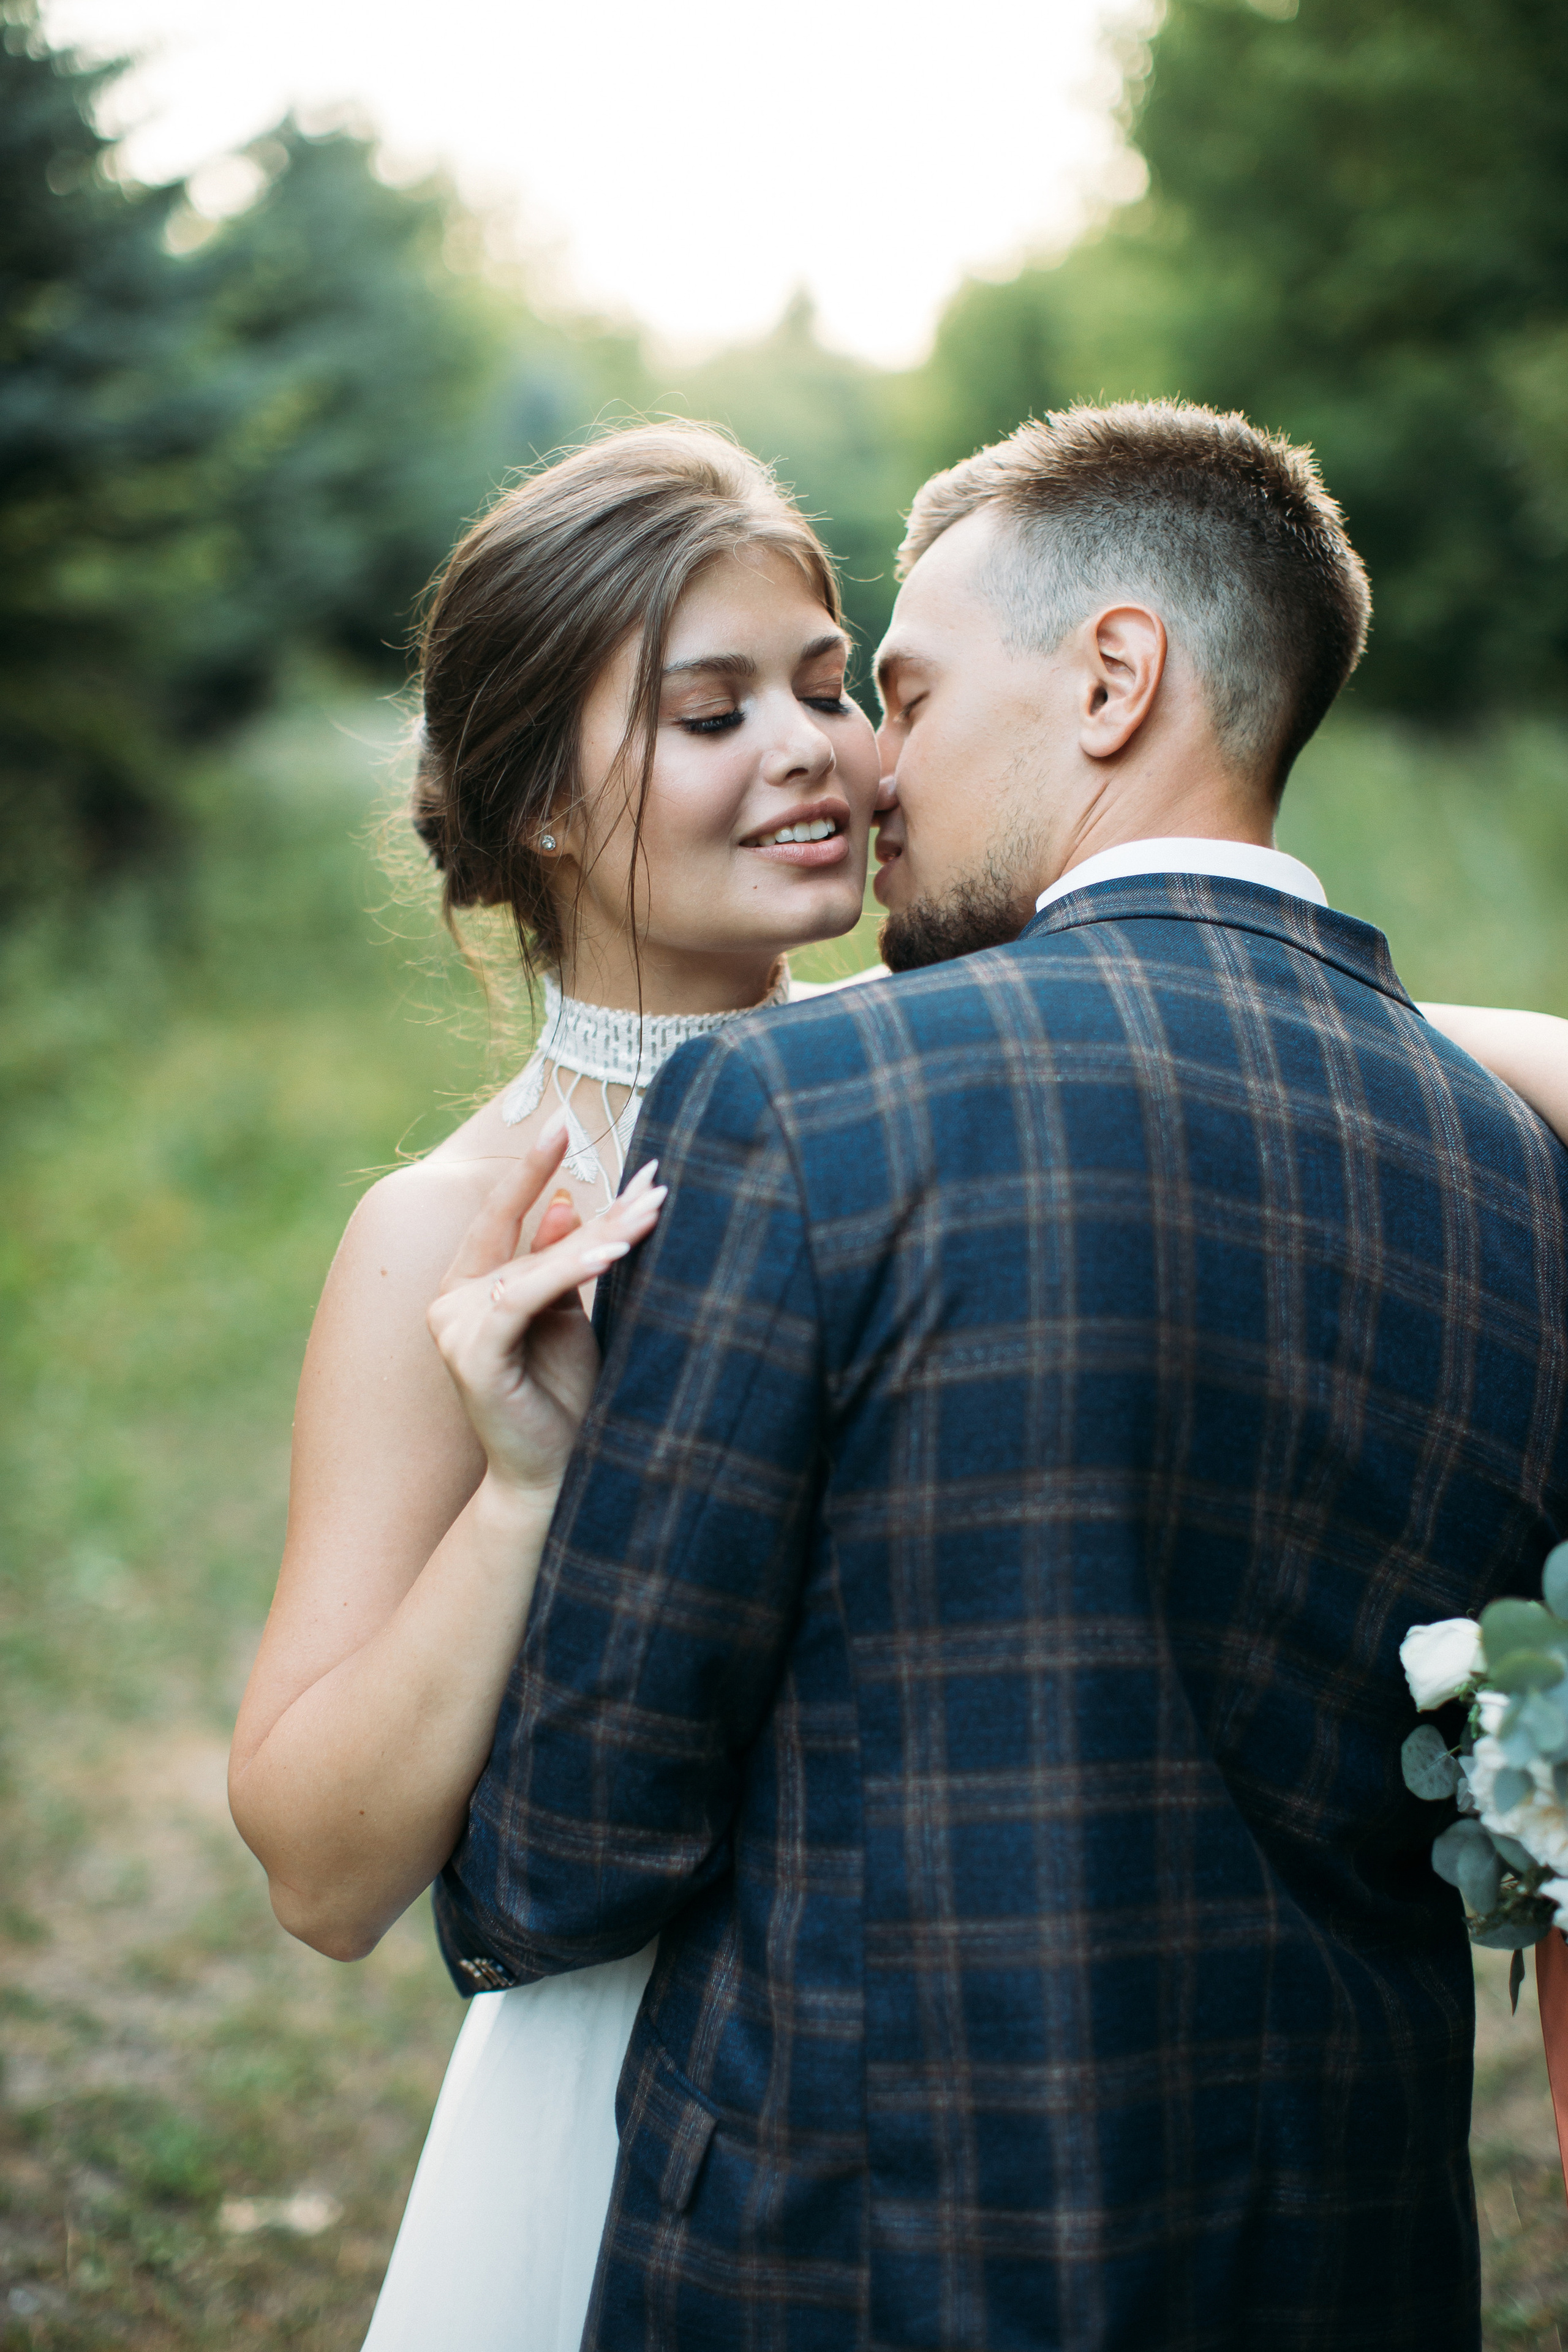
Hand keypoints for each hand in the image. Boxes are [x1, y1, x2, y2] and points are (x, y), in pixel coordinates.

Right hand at [426, 1123, 665, 1507]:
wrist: (558, 1470)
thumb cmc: (565, 1394)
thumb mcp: (568, 1313)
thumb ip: (561, 1259)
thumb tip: (568, 1199)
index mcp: (470, 1286)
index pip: (500, 1214)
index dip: (531, 1169)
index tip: (564, 1123)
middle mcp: (450, 1301)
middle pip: (524, 1233)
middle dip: (584, 1196)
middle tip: (637, 1162)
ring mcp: (454, 1327)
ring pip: (533, 1264)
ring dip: (600, 1236)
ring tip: (652, 1210)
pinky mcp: (470, 1354)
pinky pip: (524, 1297)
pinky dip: (570, 1272)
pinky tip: (613, 1254)